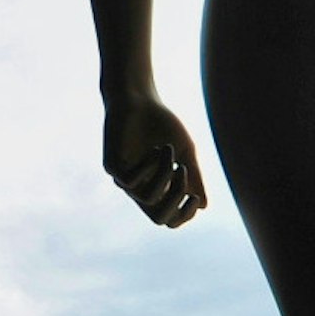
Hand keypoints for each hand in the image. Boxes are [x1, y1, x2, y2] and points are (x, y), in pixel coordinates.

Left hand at [105, 95, 207, 226]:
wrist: (137, 97)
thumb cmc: (161, 123)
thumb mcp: (185, 151)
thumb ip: (194, 177)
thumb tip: (203, 206)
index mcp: (157, 188)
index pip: (169, 218)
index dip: (185, 214)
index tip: (195, 195)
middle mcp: (139, 188)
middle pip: (159, 219)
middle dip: (176, 198)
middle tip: (183, 170)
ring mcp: (123, 179)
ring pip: (148, 198)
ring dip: (164, 173)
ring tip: (167, 148)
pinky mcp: (111, 166)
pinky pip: (131, 182)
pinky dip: (148, 167)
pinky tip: (154, 149)